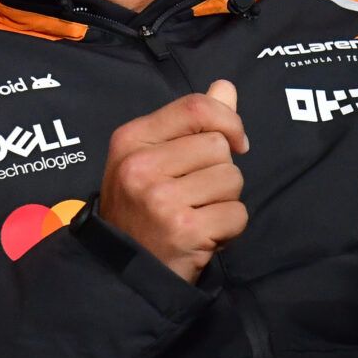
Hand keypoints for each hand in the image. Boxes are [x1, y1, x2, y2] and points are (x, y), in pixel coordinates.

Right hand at [97, 80, 248, 283]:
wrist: (121, 271)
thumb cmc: (140, 210)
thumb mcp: (151, 158)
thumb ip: (190, 122)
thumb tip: (226, 87)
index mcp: (131, 139)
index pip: (195, 107)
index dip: (227, 120)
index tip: (236, 142)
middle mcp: (141, 165)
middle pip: (219, 147)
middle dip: (220, 172)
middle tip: (195, 196)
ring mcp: (161, 198)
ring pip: (232, 180)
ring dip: (225, 201)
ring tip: (197, 215)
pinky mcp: (184, 230)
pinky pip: (236, 214)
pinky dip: (229, 229)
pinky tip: (203, 236)